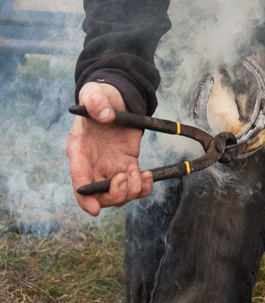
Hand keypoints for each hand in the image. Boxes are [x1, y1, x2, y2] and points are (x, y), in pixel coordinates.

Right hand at [66, 82, 152, 215]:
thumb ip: (96, 102)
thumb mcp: (94, 93)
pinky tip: (148, 176)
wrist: (115, 98)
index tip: (94, 209)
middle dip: (113, 195)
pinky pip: (133, 184)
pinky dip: (142, 186)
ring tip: (141, 175)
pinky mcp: (127, 163)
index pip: (78, 179)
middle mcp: (92, 163)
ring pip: (117, 194)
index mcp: (79, 149)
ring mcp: (110, 166)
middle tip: (126, 178)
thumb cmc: (100, 97)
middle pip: (99, 194)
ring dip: (130, 192)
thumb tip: (105, 116)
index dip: (85, 197)